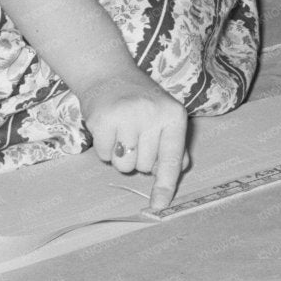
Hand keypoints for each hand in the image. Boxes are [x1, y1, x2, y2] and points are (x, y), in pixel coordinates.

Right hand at [77, 69, 188, 210]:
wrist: (108, 74)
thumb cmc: (141, 101)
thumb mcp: (165, 117)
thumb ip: (174, 145)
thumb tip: (179, 170)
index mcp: (174, 115)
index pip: (172, 158)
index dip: (165, 184)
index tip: (160, 205)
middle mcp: (153, 115)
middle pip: (145, 166)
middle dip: (139, 158)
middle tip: (135, 135)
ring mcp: (127, 116)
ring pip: (124, 165)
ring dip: (121, 156)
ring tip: (122, 132)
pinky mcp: (102, 119)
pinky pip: (103, 155)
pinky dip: (104, 148)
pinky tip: (108, 128)